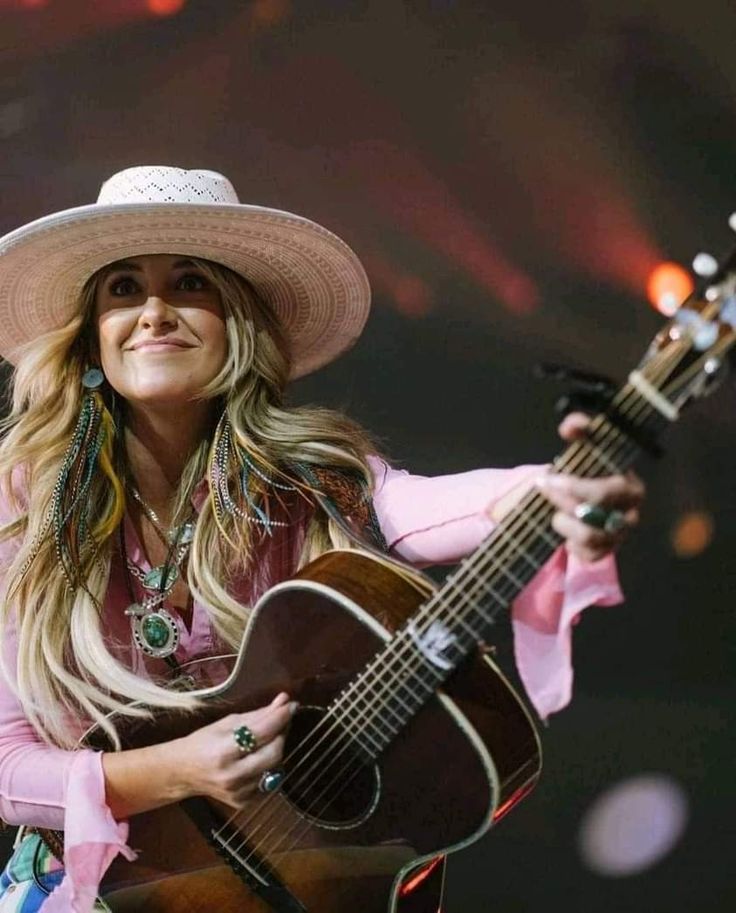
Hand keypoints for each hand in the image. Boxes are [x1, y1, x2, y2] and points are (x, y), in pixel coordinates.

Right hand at [175, 692, 295, 807]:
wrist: (183, 773)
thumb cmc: (203, 742)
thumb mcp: (227, 723)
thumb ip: (258, 715)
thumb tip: (285, 701)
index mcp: (224, 752)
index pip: (262, 733)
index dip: (280, 717)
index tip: (292, 705)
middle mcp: (232, 776)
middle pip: (274, 753)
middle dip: (282, 733)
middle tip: (282, 719)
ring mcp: (239, 793)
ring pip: (275, 767)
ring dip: (277, 748)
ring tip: (269, 737)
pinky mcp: (244, 802)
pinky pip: (269, 781)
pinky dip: (269, 766)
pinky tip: (258, 757)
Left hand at [535, 412, 644, 561]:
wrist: (582, 500)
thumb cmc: (586, 472)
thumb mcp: (583, 447)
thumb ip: (579, 429)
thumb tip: (571, 426)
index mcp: (631, 485)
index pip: (611, 487)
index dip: (577, 485)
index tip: (549, 477)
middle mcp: (630, 512)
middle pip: (598, 512)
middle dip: (564, 500)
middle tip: (544, 489)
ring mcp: (620, 534)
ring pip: (591, 535)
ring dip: (564, 524)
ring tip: (555, 515)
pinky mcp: (608, 552)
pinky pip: (590, 556)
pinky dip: (573, 546)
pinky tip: (566, 536)